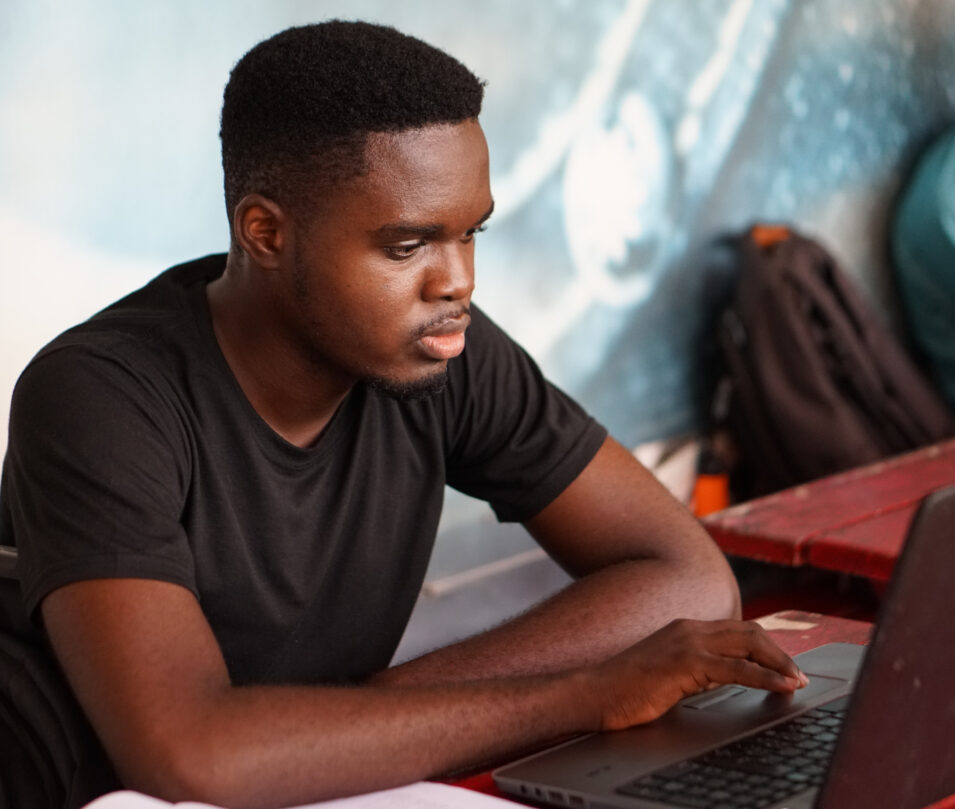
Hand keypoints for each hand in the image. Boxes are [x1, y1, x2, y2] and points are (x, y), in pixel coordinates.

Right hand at [586, 619, 807, 729]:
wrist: (593, 693)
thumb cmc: (625, 691)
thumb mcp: (668, 675)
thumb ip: (694, 670)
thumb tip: (724, 680)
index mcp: (684, 628)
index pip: (737, 630)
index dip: (765, 648)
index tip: (784, 668)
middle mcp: (689, 628)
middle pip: (749, 632)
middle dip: (779, 652)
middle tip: (799, 676)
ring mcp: (687, 642)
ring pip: (749, 644)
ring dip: (779, 663)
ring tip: (798, 681)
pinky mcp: (686, 663)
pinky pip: (737, 668)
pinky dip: (765, 677)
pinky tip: (781, 688)